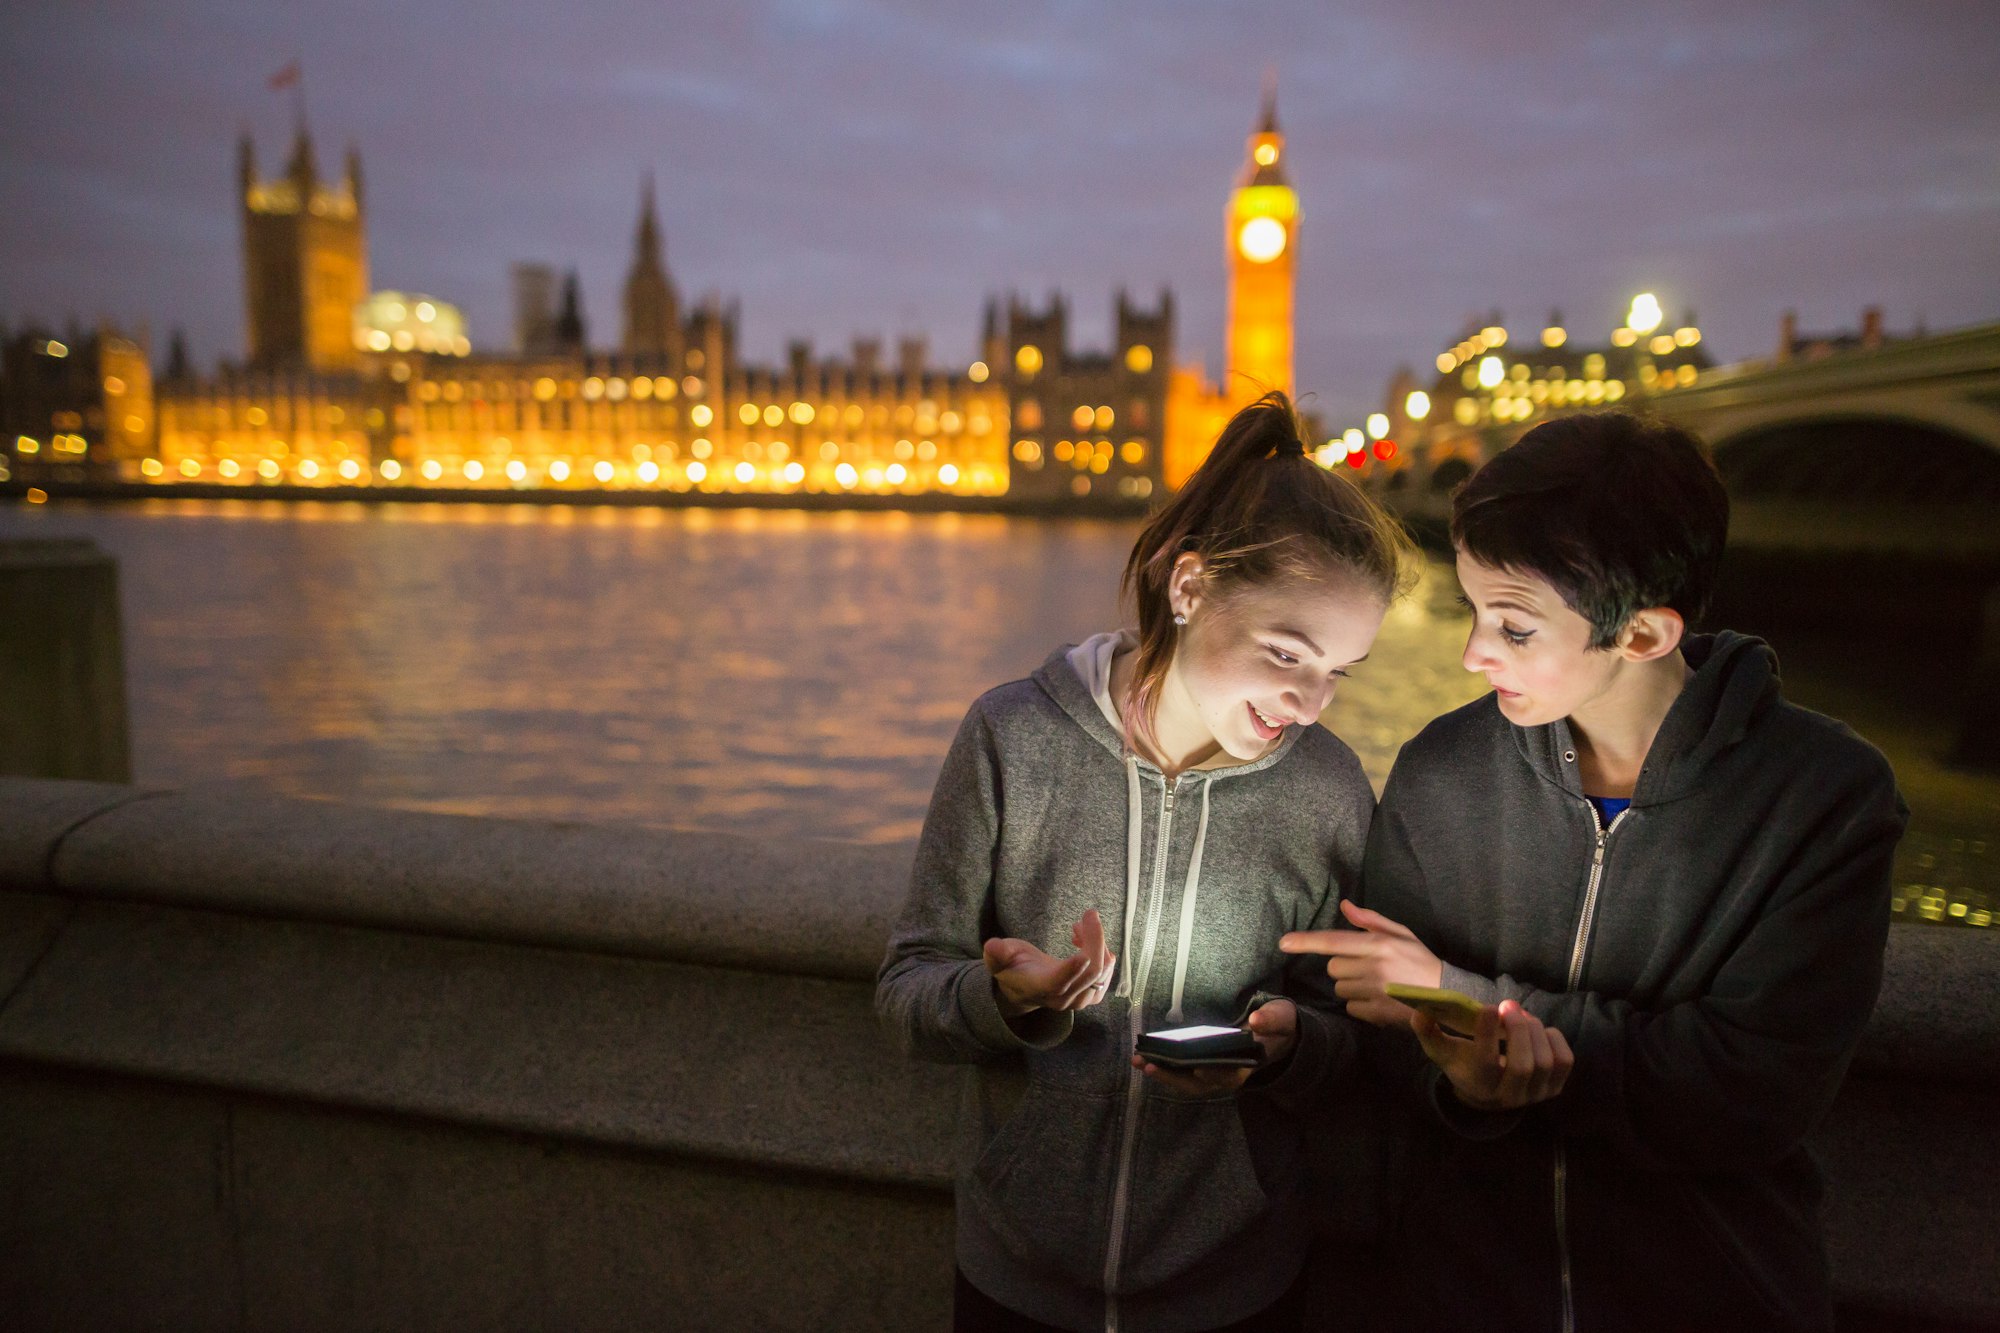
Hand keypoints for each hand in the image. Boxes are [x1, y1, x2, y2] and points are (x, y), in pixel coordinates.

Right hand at [983, 908, 1116, 1018]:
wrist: (1025, 989)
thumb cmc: (1013, 968)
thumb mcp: (1000, 959)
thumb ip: (997, 953)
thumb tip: (992, 946)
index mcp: (1040, 987)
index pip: (1058, 982)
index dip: (1071, 970)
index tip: (1083, 953)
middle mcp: (1062, 998)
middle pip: (1090, 972)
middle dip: (1095, 939)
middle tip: (1088, 914)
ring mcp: (1079, 1000)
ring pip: (1102, 971)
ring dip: (1097, 943)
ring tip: (1078, 928)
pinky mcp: (1091, 996)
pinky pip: (1107, 975)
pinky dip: (1103, 954)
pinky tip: (1086, 941)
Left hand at [1134, 1000, 1293, 1095]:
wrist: (1274, 1035)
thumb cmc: (1276, 1026)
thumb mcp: (1281, 1019)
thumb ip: (1272, 1020)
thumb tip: (1256, 1021)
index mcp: (1247, 1067)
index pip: (1228, 1076)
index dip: (1214, 1074)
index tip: (1198, 1069)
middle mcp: (1227, 1077)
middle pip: (1198, 1084)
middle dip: (1173, 1077)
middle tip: (1149, 1066)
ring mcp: (1213, 1075)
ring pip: (1185, 1081)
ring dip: (1162, 1074)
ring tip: (1137, 1062)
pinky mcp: (1201, 1068)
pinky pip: (1180, 1072)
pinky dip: (1163, 1066)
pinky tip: (1143, 1057)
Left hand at [1279, 900, 1442, 1026]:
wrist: (1447, 995)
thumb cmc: (1421, 961)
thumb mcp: (1401, 934)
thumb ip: (1370, 920)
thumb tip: (1345, 906)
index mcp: (1377, 944)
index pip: (1333, 941)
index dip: (1306, 942)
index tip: (1283, 943)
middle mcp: (1373, 966)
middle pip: (1332, 968)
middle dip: (1343, 968)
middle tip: (1366, 969)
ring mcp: (1374, 991)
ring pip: (1340, 989)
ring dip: (1351, 987)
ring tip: (1376, 985)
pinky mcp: (1376, 1013)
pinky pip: (1350, 1008)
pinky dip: (1360, 1005)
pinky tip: (1379, 1000)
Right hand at [1413, 999, 1573, 1111]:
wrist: (1485, 1092)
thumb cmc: (1462, 1063)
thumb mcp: (1441, 1050)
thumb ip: (1428, 1031)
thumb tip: (1420, 1009)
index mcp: (1479, 1086)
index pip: (1486, 1062)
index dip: (1487, 1033)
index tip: (1487, 1006)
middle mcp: (1509, 1096)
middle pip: (1522, 1065)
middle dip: (1518, 1030)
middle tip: (1507, 1004)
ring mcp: (1535, 1095)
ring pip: (1545, 1062)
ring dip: (1535, 1031)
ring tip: (1521, 1015)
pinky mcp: (1554, 1088)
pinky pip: (1564, 1061)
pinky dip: (1554, 1039)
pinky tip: (1539, 1029)